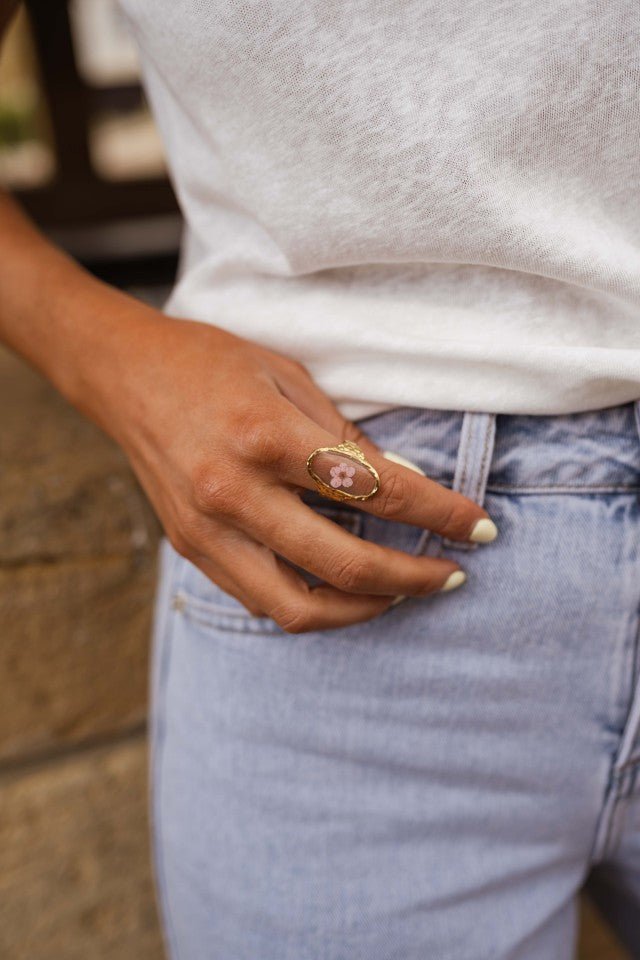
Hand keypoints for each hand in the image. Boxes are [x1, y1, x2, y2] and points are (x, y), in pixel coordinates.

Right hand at [87, 306, 495, 632]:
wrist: (124, 376)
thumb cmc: (211, 363)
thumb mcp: (289, 378)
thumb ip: (345, 438)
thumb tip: (405, 485)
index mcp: (266, 437)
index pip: (376, 491)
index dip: (440, 514)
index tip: (479, 527)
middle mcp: (234, 493)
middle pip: (344, 566)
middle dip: (413, 578)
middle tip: (451, 574)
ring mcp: (208, 530)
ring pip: (298, 608)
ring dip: (362, 609)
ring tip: (399, 592)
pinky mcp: (193, 549)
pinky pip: (261, 599)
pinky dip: (312, 603)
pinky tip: (341, 586)